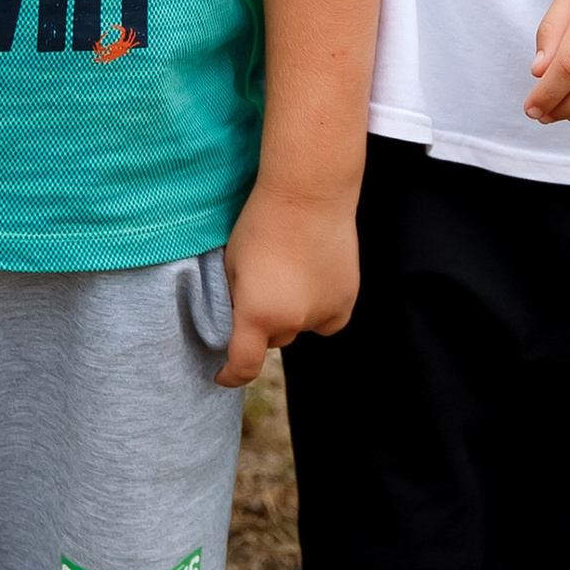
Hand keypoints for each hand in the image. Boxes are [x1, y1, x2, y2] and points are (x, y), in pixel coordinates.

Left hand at [218, 182, 359, 387]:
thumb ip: (235, 300)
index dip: (230, 375)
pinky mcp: (347, 299)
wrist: (309, 194)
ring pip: (301, 328)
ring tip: (290, 276)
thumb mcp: (232, 265)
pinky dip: (318, 308)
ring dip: (292, 314)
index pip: (244, 366)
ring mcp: (324, 313)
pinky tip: (313, 280)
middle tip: (261, 289)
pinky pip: (327, 319)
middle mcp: (293, 321)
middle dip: (264, 324)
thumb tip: (237, 321)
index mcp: (257, 315)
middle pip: (274, 338)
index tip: (222, 375)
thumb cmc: (261, 223)